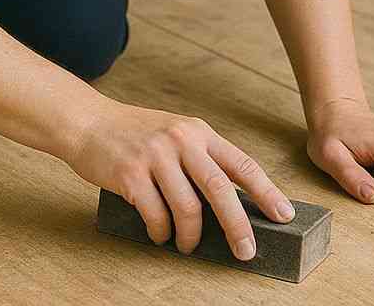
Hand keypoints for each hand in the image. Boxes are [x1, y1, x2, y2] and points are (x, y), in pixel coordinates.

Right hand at [65, 98, 295, 259]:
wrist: (89, 122)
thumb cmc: (136, 134)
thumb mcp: (174, 134)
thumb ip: (199, 158)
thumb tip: (231, 204)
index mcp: (198, 132)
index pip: (241, 163)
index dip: (266, 191)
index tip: (284, 215)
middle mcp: (180, 140)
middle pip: (220, 189)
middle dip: (238, 226)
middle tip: (246, 251)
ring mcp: (155, 156)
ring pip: (188, 208)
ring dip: (191, 237)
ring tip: (187, 245)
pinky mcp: (131, 174)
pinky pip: (156, 215)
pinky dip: (161, 233)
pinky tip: (160, 235)